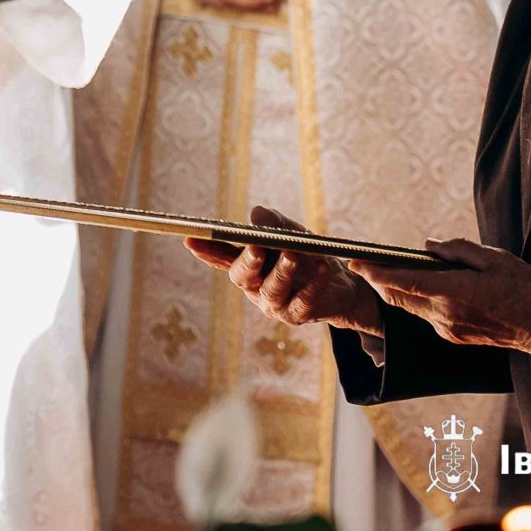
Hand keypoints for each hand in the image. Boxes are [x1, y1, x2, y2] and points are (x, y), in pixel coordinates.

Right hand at [186, 205, 387, 335]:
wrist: (340, 284)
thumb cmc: (307, 254)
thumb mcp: (291, 233)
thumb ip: (274, 224)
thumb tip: (256, 215)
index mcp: (247, 263)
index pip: (221, 256)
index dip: (206, 250)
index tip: (191, 239)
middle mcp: (254, 286)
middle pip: (242, 277)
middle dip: (248, 262)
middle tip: (257, 248)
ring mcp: (273, 304)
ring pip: (271, 291)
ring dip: (282, 271)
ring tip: (294, 255)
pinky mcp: (296, 315)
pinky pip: (302, 302)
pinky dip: (313, 284)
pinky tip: (323, 267)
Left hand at [350, 238, 530, 367]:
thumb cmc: (525, 288)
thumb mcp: (494, 257)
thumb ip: (457, 250)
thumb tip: (428, 248)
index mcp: (453, 293)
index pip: (403, 282)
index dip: (375, 273)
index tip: (357, 262)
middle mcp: (445, 315)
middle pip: (399, 297)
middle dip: (378, 280)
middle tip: (364, 262)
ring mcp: (449, 329)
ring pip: (411, 307)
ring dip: (397, 289)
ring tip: (388, 269)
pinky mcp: (455, 336)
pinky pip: (426, 315)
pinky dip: (416, 299)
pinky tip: (419, 285)